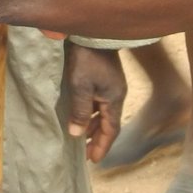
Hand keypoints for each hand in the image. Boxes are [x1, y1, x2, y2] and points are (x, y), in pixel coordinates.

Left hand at [62, 44, 125, 163]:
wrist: (93, 32)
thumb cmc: (86, 59)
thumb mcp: (81, 86)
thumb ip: (80, 111)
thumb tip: (77, 134)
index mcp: (114, 99)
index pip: (111, 130)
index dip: (102, 146)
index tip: (93, 160)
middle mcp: (116, 94)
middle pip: (108, 123)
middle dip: (97, 139)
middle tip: (85, 153)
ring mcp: (111, 85)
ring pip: (103, 113)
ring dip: (93, 126)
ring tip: (81, 138)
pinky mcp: (104, 78)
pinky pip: (99, 103)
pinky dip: (91, 113)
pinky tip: (81, 115)